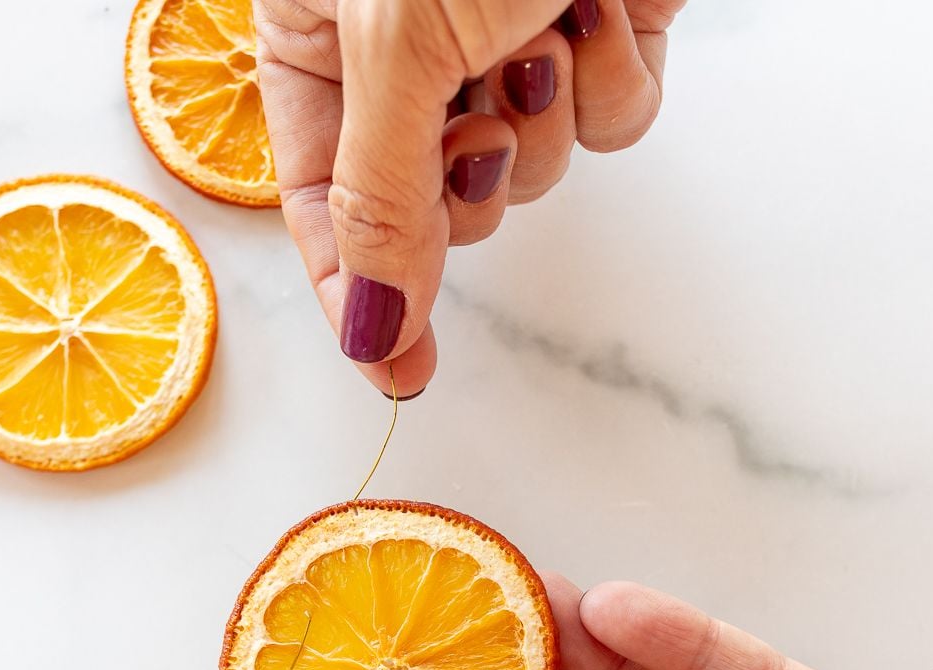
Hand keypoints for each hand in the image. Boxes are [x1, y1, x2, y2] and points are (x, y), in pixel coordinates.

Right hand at [254, 0, 685, 395]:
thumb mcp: (392, 43)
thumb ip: (378, 197)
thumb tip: (367, 325)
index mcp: (320, 45)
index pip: (328, 206)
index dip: (359, 295)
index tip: (396, 371)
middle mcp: (407, 54)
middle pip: (435, 201)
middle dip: (465, 182)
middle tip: (472, 123)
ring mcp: (507, 43)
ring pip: (531, 169)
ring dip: (543, 123)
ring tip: (537, 28)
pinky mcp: (599, 33)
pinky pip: (610, 122)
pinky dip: (612, 87)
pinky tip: (600, 13)